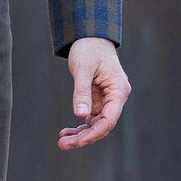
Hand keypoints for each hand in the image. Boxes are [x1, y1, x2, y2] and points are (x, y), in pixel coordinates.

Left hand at [57, 36, 129, 150]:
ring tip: (62, 140)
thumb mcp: (82, 68)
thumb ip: (82, 91)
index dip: (94, 133)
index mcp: (118, 90)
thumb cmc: (88, 49)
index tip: (78, 141)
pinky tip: (67, 131)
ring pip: (96, 123)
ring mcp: (108, 99)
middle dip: (84, 137)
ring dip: (80, 133)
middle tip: (62, 144)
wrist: (90, 36)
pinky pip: (91, 117)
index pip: (109, 119)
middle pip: (102, 125)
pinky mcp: (99, 99)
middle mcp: (116, 97)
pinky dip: (80, 124)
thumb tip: (80, 115)